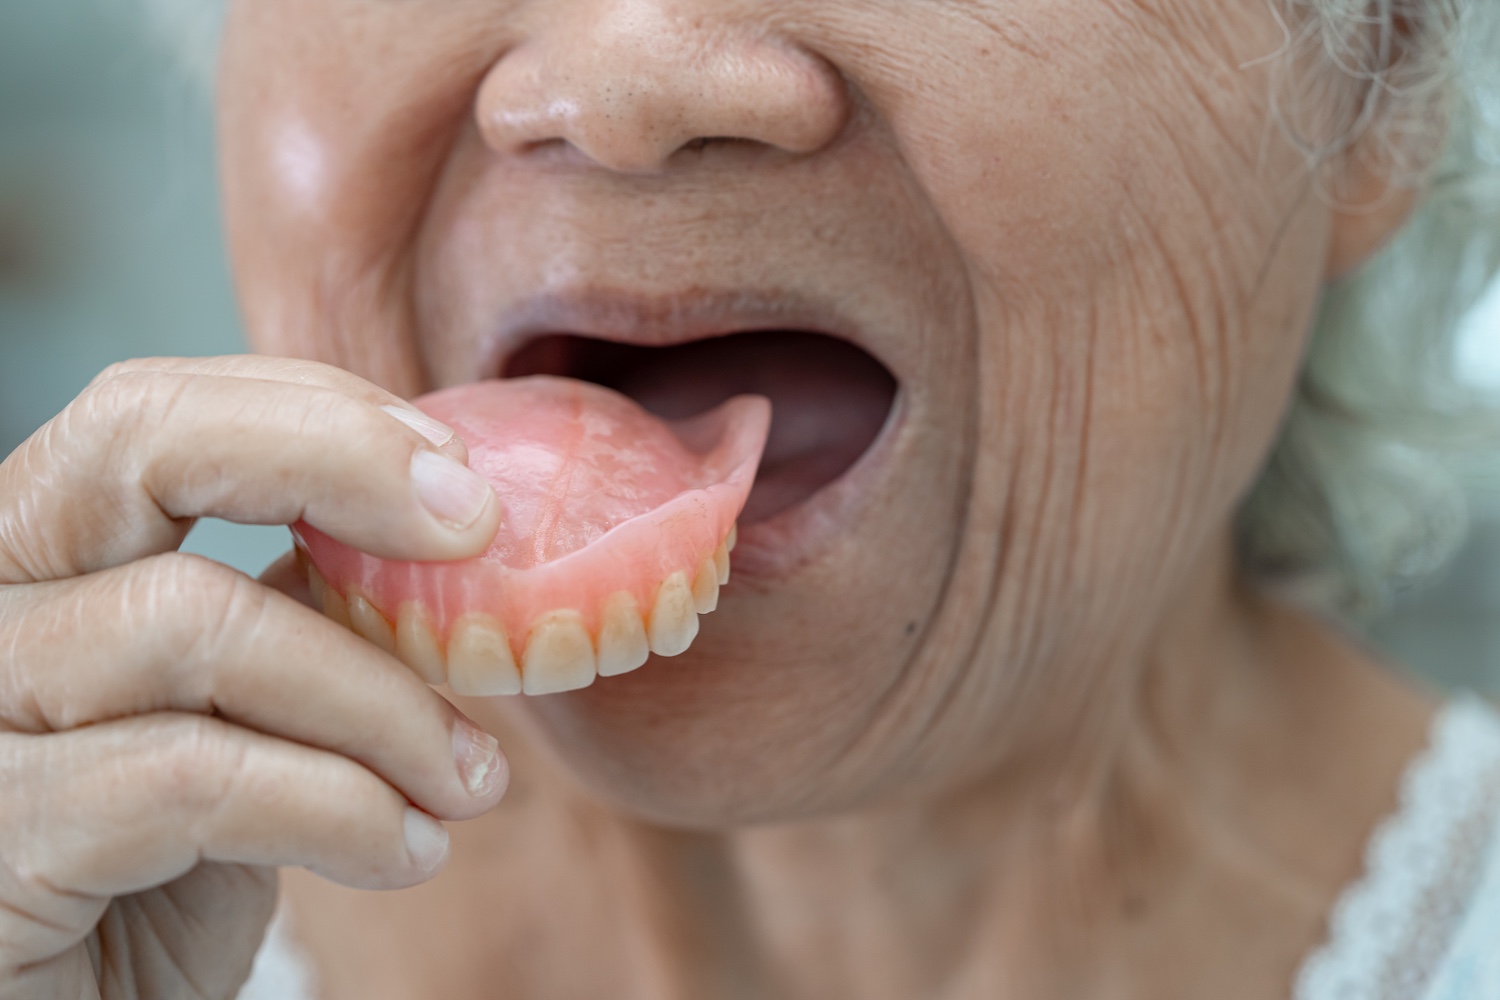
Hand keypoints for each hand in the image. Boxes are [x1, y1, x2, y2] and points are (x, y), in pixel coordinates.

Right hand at [0, 356, 507, 999]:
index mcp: (35, 560)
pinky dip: (341, 806)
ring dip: (381, 703)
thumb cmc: (155, 880)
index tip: (460, 484)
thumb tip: (424, 530)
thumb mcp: (238, 720)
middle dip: (336, 461)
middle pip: (135, 444)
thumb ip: (290, 614)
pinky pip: (192, 777)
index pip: (151, 414)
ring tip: (467, 778)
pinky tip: (406, 850)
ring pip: (197, 621)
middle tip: (475, 532)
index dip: (317, 418)